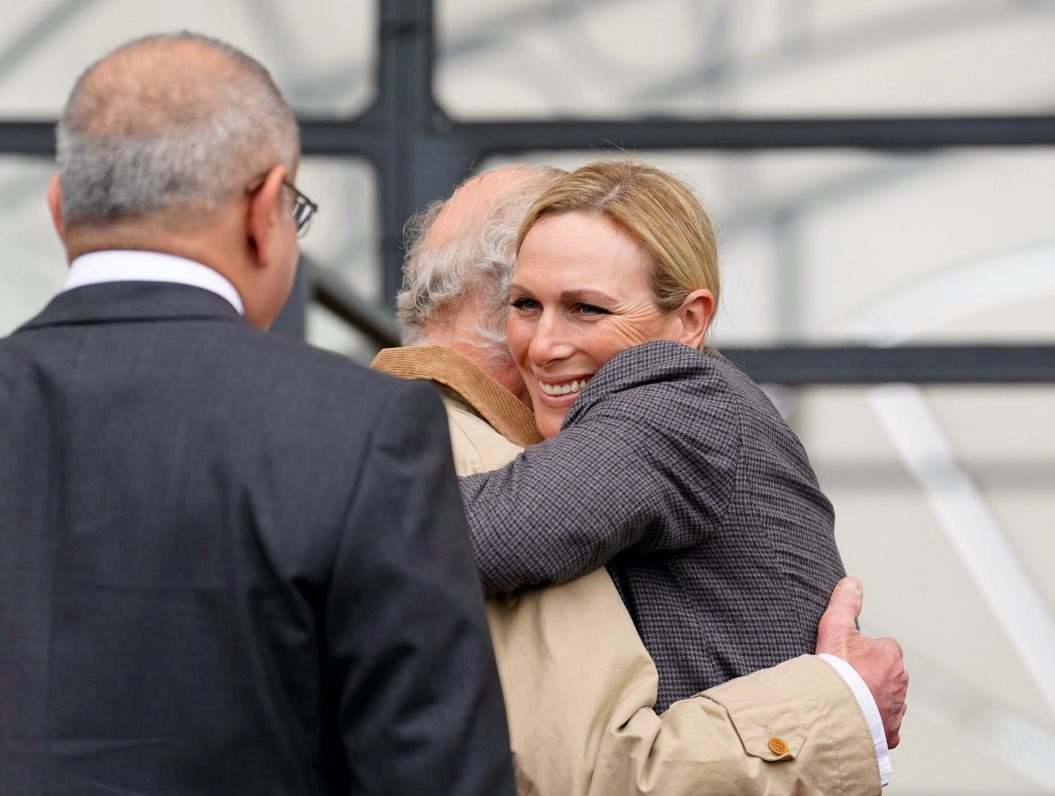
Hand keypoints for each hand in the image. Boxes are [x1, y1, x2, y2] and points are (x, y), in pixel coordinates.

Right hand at [816, 576, 907, 748]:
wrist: (836, 713)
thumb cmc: (837, 672)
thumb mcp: (835, 628)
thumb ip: (845, 603)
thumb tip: (853, 582)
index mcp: (890, 656)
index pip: (882, 649)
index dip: (863, 652)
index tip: (848, 659)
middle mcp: (900, 683)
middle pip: (886, 675)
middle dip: (870, 677)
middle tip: (845, 680)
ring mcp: (896, 709)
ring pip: (886, 700)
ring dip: (872, 700)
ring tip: (848, 701)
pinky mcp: (891, 733)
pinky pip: (884, 726)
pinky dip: (872, 724)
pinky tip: (854, 721)